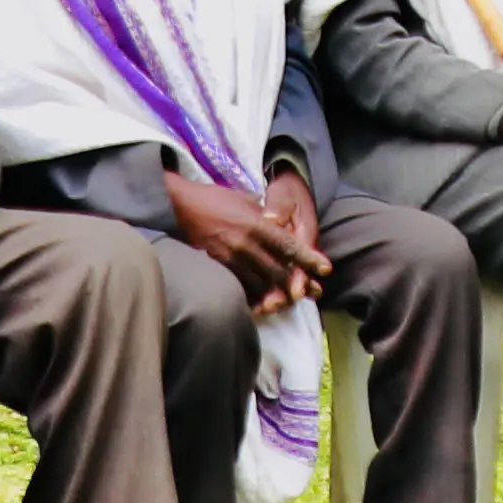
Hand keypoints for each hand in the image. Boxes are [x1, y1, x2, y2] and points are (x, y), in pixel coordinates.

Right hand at [159, 167, 322, 309]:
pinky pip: (240, 289)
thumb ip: (264, 215)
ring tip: (289, 302)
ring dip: (277, 295)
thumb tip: (280, 224)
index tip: (324, 269)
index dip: (308, 258)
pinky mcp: (216, 269)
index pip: (288, 245)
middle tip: (311, 292)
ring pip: (261, 285)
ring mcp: (230, 259)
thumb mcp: (244, 199)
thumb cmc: (213, 199)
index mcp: (256, 224)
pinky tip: (261, 304)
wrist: (178, 207)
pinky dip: (253, 298)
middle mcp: (246, 244)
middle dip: (297, 283)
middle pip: (278, 271)